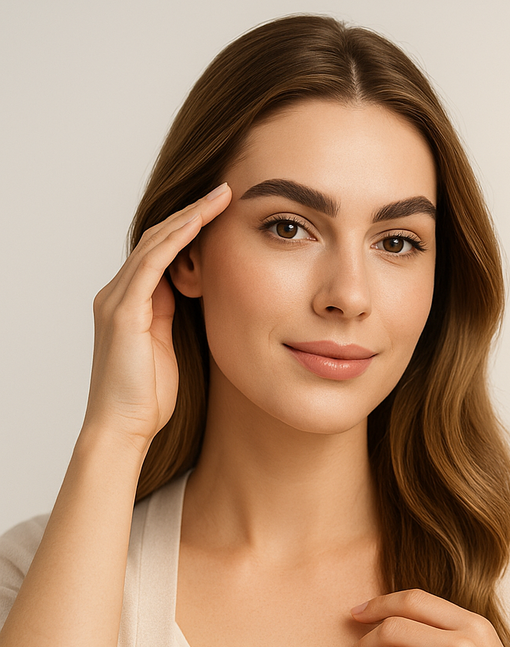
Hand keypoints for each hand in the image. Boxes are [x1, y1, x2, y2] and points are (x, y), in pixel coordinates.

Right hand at [82, 183, 230, 449]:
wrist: (125, 427)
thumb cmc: (151, 395)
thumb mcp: (173, 346)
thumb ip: (179, 317)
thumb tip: (203, 295)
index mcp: (132, 302)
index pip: (163, 251)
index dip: (191, 227)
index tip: (224, 210)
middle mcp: (118, 294)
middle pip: (158, 238)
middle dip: (192, 212)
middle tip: (225, 191)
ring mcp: (117, 300)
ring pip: (155, 243)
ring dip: (189, 217)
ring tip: (220, 197)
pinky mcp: (123, 312)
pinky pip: (151, 264)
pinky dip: (176, 240)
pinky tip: (199, 222)